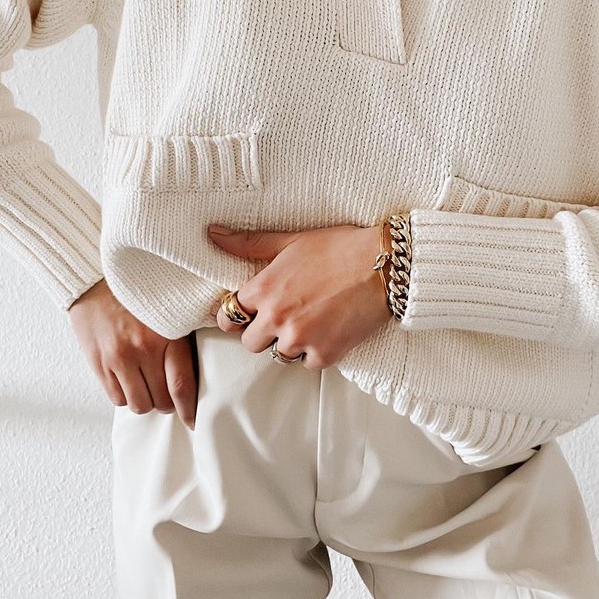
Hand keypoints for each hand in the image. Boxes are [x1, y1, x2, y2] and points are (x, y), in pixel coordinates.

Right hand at [67, 278, 197, 429]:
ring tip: (146, 387)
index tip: (193, 420)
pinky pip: (116, 399)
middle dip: (167, 403)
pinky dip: (125, 396)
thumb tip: (198, 369)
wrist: (93, 281)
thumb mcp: (168, 310)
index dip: (189, 409)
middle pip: (162, 400)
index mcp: (167, 335)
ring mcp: (118, 359)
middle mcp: (143, 349)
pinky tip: (127, 381)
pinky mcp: (98, 364)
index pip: (182, 384)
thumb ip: (181, 338)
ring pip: (139, 404)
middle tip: (167, 395)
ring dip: (146, 401)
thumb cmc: (136, 296)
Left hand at [208, 222, 393, 369]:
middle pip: (250, 343)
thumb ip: (249, 243)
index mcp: (264, 289)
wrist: (385, 265)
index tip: (248, 313)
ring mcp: (301, 339)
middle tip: (284, 318)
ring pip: (280, 355)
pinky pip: (308, 364)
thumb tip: (213, 234)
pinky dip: (316, 352)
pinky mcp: (326, 354)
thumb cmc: (339, 247)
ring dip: (290, 343)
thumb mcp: (291, 240)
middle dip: (263, 332)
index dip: (239, 314)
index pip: (230, 314)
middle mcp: (277, 318)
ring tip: (310, 321)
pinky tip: (328, 330)